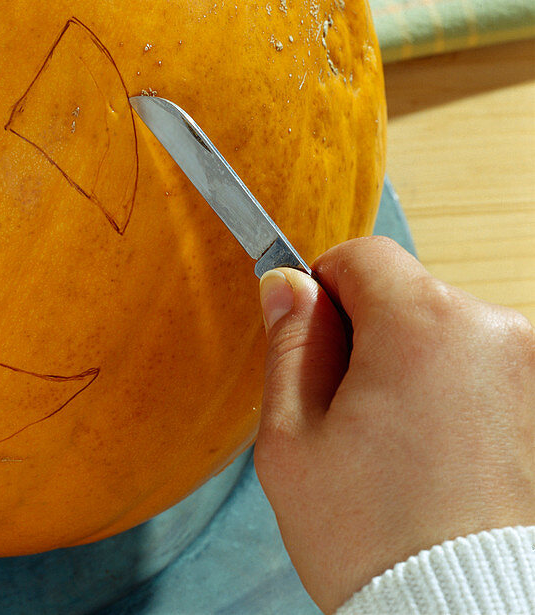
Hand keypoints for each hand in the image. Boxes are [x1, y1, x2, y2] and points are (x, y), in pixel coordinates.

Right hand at [253, 236, 534, 613]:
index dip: (322, 291)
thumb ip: (289, 345)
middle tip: (350, 419)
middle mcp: (494, 332)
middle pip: (406, 296)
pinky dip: (456, 399)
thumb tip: (287, 287)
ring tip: (399, 452)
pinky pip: (483, 374)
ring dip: (415, 370)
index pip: (362, 256)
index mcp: (424, 327)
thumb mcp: (292, 440)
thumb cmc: (376, 540)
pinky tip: (438, 462)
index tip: (311, 342)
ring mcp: (532, 371)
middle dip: (368, 339)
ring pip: (445, 336)